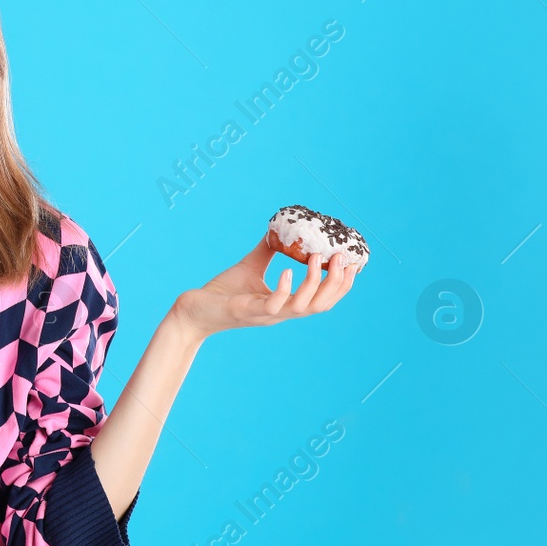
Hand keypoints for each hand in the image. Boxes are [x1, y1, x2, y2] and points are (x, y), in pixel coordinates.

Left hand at [170, 236, 358, 340]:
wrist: (192, 310)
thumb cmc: (222, 291)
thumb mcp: (250, 267)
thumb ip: (267, 251)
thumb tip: (279, 230)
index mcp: (284, 305)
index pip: (322, 300)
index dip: (341, 286)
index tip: (354, 264)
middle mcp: (279, 313)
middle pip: (320, 306)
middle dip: (336, 284)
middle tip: (343, 258)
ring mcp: (264, 315)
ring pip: (302, 307)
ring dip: (314, 283)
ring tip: (317, 258)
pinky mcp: (246, 312)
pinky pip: (271, 306)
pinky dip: (283, 289)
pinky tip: (286, 271)